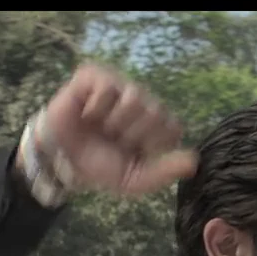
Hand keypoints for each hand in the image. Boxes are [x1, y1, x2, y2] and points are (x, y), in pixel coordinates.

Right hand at [36, 64, 195, 195]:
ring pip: (134, 98)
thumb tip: (194, 162)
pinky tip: (87, 114)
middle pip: (156, 112)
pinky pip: (107, 87)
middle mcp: (142, 100)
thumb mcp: (133, 179)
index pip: (173, 127)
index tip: (134, 152)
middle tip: (114, 139)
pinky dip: (95, 108)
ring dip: (114, 122)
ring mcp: (119, 85)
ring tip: (101, 126)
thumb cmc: (100, 165)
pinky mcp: (94, 76)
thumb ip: (164, 172)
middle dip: (131, 135)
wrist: (62, 160)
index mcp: (156, 122)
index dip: (152, 144)